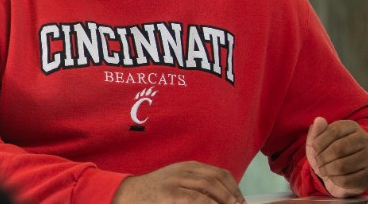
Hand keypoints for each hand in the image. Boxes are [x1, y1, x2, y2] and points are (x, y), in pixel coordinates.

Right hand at [113, 161, 244, 203]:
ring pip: (207, 189)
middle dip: (231, 196)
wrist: (127, 194)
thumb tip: (222, 197)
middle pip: (215, 180)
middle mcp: (182, 171)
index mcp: (187, 167)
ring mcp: (174, 182)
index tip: (240, 200)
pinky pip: (195, 199)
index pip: (219, 173)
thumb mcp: (176, 182)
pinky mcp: (169, 195)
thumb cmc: (154, 192)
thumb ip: (196, 185)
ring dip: (223, 200)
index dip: (234, 187)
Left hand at [305, 116, 367, 196]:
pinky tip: (334, 177)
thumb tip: (319, 120)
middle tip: (318, 162)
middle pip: (338, 149)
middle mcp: (364, 139)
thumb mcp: (317, 142)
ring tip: (324, 170)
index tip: (314, 150)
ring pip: (342, 166)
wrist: (339, 176)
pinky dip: (335, 180)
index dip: (319, 142)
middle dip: (322, 158)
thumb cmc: (328, 155)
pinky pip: (347, 180)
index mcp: (352, 127)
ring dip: (327, 170)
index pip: (334, 131)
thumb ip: (316, 131)